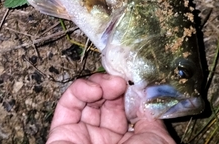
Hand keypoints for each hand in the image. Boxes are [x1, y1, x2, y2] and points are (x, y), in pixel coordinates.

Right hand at [46, 73, 175, 143]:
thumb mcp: (157, 139)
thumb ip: (148, 115)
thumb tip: (143, 94)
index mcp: (126, 142)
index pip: (122, 108)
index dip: (127, 92)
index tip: (134, 82)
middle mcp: (103, 139)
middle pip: (103, 100)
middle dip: (112, 86)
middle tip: (121, 82)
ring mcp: (82, 135)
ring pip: (84, 99)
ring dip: (97, 84)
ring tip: (110, 84)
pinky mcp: (61, 133)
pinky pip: (67, 105)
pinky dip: (79, 90)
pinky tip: (94, 89)